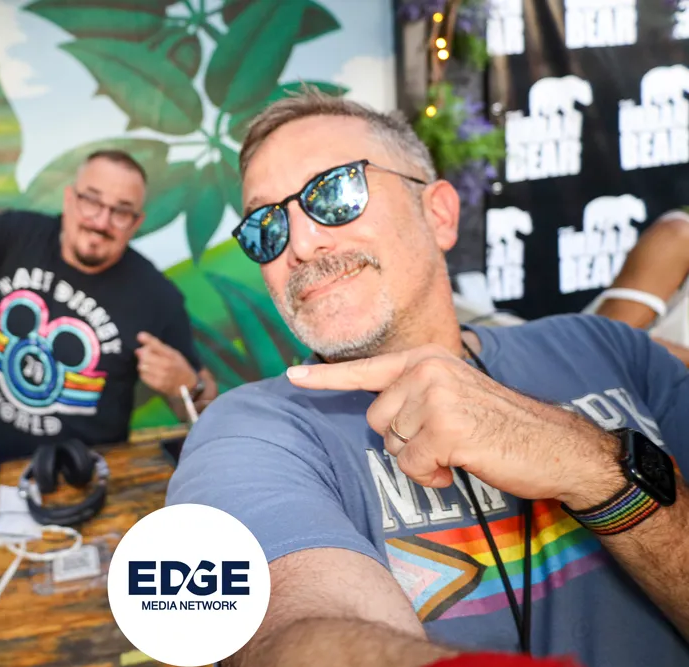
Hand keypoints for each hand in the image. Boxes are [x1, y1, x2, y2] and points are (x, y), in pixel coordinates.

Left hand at [136, 332, 197, 397]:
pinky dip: (144, 373)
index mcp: (171, 355)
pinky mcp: (157, 385)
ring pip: (142, 366)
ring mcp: (161, 376)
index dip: (147, 339)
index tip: (140, 336)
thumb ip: (157, 348)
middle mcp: (166, 365)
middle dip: (143, 354)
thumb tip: (138, 347)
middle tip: (147, 355)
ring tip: (149, 365)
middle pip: (145, 356)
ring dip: (143, 364)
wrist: (187, 384)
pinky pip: (143, 376)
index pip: (156, 345)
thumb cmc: (179, 366)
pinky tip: (150, 372)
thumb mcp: (173, 353)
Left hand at [286, 344, 623, 506]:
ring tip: (459, 448)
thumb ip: (414, 395)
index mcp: (426, 359)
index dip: (325, 377)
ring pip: (393, 445)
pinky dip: (433, 476)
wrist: (556, 446)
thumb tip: (376, 412)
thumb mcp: (454, 396)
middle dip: (404, 441)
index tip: (291, 376)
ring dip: (421, 460)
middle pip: (377, 421)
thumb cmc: (501, 426)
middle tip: (447, 439)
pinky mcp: (446, 428)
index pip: (365, 370)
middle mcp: (427, 370)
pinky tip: (464, 462)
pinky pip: (412, 466)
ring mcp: (436, 396)